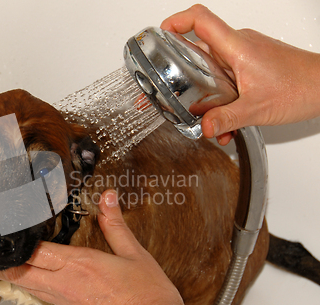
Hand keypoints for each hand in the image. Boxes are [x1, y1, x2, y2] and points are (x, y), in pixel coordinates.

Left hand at [0, 190, 187, 304]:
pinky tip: (39, 284)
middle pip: (21, 276)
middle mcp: (68, 286)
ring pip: (31, 289)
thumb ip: (115, 224)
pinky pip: (49, 300)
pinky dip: (36, 289)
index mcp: (81, 265)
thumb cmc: (149, 296)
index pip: (35, 254)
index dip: (8, 249)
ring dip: (11, 278)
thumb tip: (107, 198)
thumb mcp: (135, 254)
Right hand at [161, 4, 319, 144]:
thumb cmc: (301, 87)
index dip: (175, 22)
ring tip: (206, 115)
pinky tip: (226, 118)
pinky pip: (227, 75)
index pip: (200, 20)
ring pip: (213, 67)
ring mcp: (246, 54)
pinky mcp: (252, 64)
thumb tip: (204, 126)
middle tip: (170, 89)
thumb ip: (226, 119)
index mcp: (237, 48)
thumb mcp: (257, 109)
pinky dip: (221, 95)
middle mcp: (239, 46)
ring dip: (205, 92)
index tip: (159, 35)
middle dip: (182, 71)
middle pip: (199, 47)